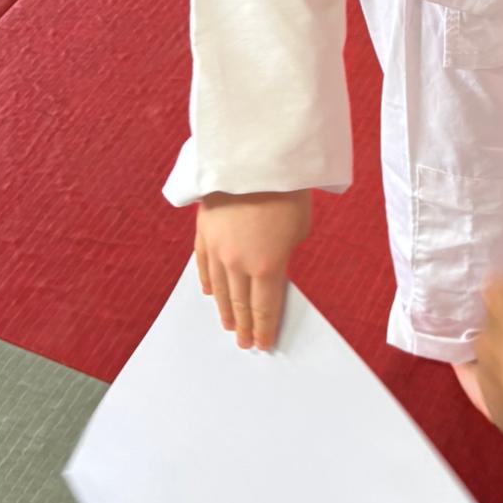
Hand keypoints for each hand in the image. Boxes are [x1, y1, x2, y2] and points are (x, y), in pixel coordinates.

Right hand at [195, 190, 311, 350]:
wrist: (254, 158)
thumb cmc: (287, 191)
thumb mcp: (299, 229)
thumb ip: (285, 254)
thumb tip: (275, 266)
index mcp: (268, 267)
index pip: (264, 308)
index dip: (263, 329)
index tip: (262, 343)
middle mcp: (239, 263)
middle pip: (240, 303)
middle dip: (243, 325)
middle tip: (243, 342)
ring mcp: (217, 249)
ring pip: (219, 289)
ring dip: (224, 309)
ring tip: (227, 325)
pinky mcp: (204, 231)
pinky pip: (203, 264)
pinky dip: (207, 281)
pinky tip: (210, 293)